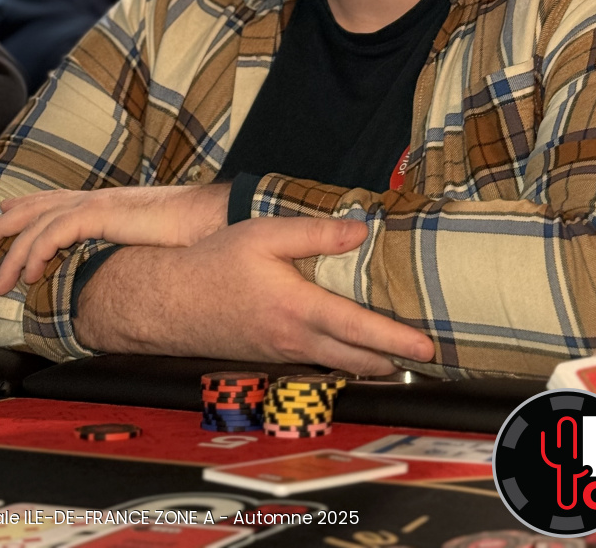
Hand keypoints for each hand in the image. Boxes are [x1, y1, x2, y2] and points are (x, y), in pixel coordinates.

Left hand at [0, 185, 229, 294]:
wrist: (214, 219)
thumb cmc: (191, 235)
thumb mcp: (151, 244)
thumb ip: (129, 251)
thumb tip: (119, 271)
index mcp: (108, 203)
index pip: (55, 202)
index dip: (25, 208)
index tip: (3, 216)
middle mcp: (98, 198)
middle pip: (36, 206)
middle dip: (2, 225)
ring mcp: (99, 203)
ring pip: (38, 222)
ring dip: (14, 252)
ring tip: (0, 280)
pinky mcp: (103, 214)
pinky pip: (56, 231)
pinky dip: (37, 251)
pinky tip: (31, 272)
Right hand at [75, 216, 435, 375]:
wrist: (168, 303)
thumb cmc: (213, 265)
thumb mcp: (262, 234)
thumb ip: (314, 233)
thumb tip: (360, 230)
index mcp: (297, 310)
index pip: (360, 330)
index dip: (397, 340)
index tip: (427, 347)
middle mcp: (295, 341)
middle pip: (358, 360)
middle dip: (395, 361)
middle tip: (427, 354)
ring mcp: (284, 355)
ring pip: (339, 366)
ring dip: (372, 363)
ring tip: (399, 354)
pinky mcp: (273, 357)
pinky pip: (319, 363)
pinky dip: (345, 359)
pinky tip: (353, 346)